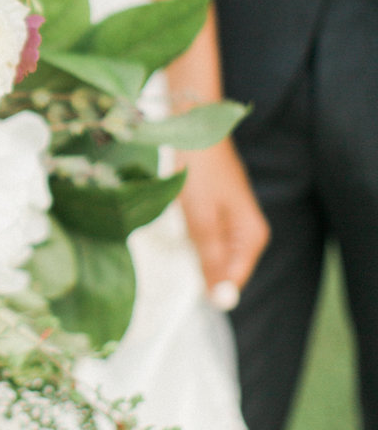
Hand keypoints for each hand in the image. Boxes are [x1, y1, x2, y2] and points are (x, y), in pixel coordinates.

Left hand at [177, 139, 269, 303]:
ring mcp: (231, 222)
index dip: (206, 283)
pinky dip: (188, 232)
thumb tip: (223, 301)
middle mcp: (246, 232)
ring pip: (208, 252)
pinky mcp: (216, 212)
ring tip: (180, 224)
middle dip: (198, 262)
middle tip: (181, 241)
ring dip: (190, 246)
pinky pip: (202, 236)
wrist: (195, 128)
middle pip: (221, 268)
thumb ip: (212, 259)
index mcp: (251, 237)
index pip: (232, 282)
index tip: (184, 269)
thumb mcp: (202, 220)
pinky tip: (178, 218)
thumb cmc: (199, 172)